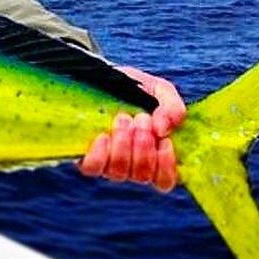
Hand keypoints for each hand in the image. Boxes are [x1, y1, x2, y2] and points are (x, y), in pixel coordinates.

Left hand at [78, 66, 185, 192]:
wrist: (104, 77)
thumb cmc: (137, 90)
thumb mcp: (161, 92)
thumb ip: (172, 109)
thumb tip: (162, 130)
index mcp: (154, 156)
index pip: (164, 180)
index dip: (166, 166)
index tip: (165, 141)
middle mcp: (132, 165)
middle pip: (141, 175)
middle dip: (144, 146)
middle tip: (142, 118)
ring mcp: (108, 163)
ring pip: (118, 172)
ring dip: (124, 145)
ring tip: (123, 118)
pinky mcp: (86, 156)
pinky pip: (92, 168)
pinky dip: (100, 154)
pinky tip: (104, 136)